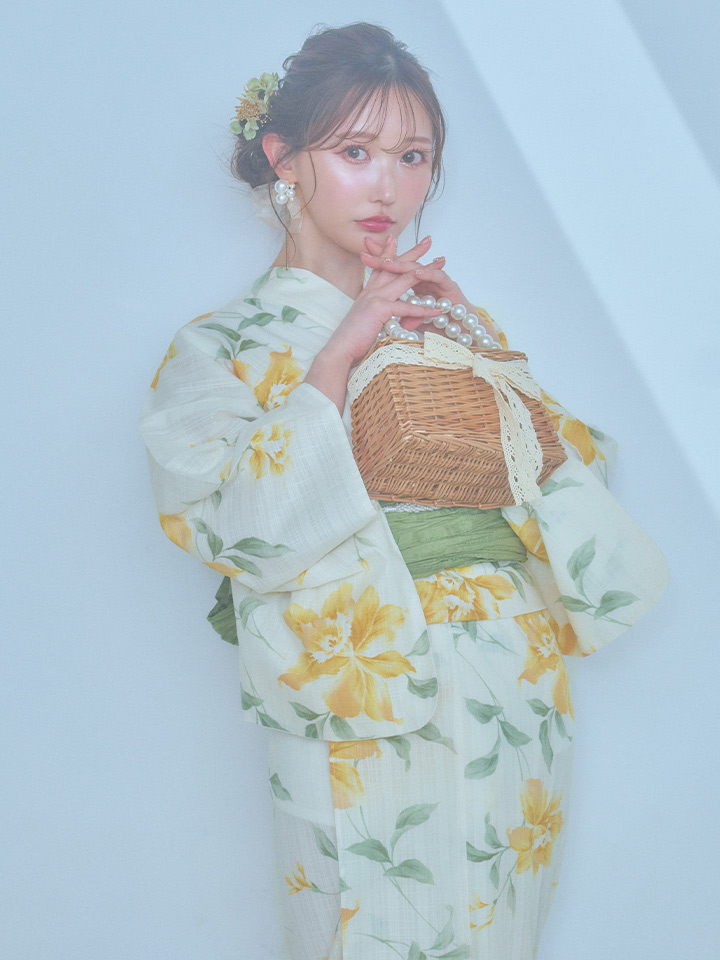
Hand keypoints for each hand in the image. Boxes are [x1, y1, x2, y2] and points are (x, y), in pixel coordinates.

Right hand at [323, 234, 440, 366]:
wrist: (339, 349)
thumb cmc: (352, 340)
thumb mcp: (368, 322)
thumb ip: (383, 316)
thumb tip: (396, 318)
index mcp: (368, 292)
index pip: (382, 267)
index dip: (391, 252)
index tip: (398, 240)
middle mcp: (371, 290)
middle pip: (396, 266)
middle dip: (414, 253)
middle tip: (428, 241)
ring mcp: (374, 297)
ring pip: (404, 280)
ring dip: (425, 272)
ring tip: (440, 265)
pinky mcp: (379, 309)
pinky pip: (406, 307)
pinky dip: (422, 310)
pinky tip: (436, 309)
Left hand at [364, 239, 497, 338]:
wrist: (465, 335)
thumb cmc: (444, 328)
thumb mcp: (418, 323)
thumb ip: (408, 319)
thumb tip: (396, 324)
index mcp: (416, 285)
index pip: (396, 271)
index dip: (380, 262)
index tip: (363, 255)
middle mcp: (427, 279)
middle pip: (405, 264)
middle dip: (387, 255)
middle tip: (369, 248)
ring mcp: (439, 282)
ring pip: (419, 268)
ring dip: (404, 264)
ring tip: (389, 262)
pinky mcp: (451, 288)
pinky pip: (438, 278)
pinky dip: (428, 274)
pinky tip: (417, 273)